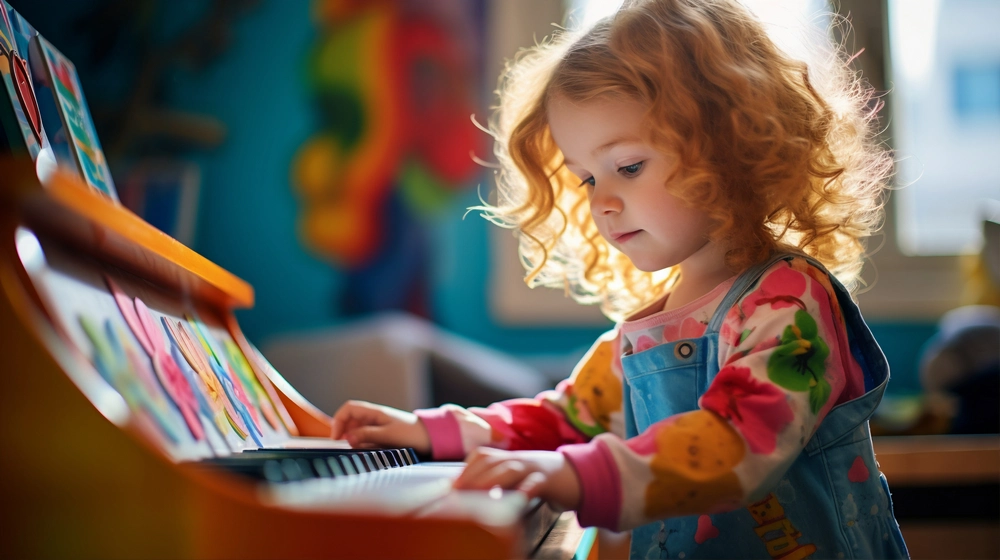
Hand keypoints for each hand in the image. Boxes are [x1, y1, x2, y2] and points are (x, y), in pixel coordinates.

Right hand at [329, 400, 430, 454]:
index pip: (349, 408)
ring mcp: (377, 425)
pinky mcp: (381, 434)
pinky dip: (361, 442)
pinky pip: (365, 436)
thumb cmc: (411, 434)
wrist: (430, 438)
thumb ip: (367, 435)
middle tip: (343, 446)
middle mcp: (373, 417)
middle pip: (350, 419)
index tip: (336, 437)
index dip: (338, 420)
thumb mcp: (387, 435)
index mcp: (374, 412)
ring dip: (352, 438)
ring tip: (355, 449)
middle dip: (343, 431)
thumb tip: (347, 437)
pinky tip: (365, 450)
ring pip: (356, 429)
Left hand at [453, 448, 581, 510]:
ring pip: (510, 469)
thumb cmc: (545, 480)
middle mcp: (520, 459)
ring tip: (476, 495)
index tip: (452, 485)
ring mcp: (535, 467)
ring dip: (490, 481)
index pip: (483, 456)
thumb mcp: (520, 478)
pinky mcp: (550, 480)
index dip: (466, 468)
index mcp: (511, 458)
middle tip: (457, 493)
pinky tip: (516, 500)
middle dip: (471, 476)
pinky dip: (525, 490)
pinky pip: (536, 483)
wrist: (580, 475)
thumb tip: (473, 494)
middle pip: (491, 461)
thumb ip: (500, 482)